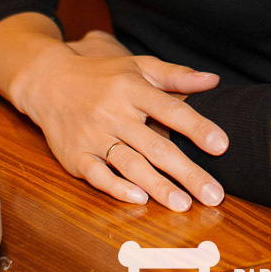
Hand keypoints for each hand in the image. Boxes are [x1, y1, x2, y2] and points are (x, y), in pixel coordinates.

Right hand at [10, 28, 228, 210]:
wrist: (48, 80)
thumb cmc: (102, 74)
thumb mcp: (137, 66)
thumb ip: (175, 76)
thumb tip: (213, 80)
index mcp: (132, 88)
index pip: (171, 109)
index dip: (197, 127)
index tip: (222, 145)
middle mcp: (114, 112)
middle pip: (156, 145)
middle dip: (187, 171)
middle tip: (214, 194)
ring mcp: (93, 135)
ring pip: (130, 164)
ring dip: (159, 187)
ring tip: (184, 204)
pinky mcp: (75, 155)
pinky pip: (98, 176)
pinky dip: (118, 188)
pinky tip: (140, 200)